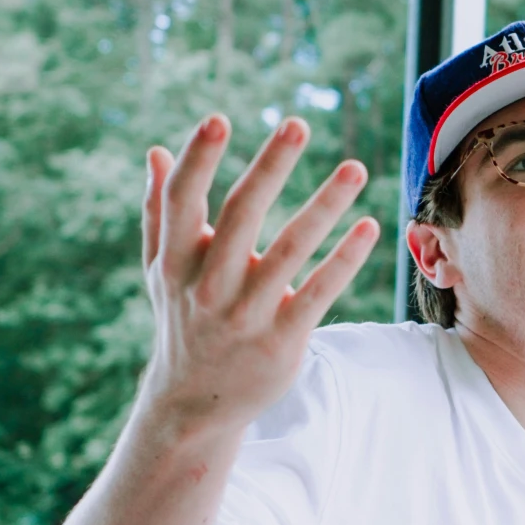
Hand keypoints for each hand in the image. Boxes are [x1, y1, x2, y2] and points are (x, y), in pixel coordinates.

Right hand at [141, 113, 379, 432]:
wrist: (193, 405)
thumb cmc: (181, 320)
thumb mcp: (161, 271)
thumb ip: (159, 212)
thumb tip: (157, 151)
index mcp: (175, 263)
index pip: (183, 202)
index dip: (198, 161)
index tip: (218, 118)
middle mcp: (207, 287)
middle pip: (241, 216)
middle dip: (269, 167)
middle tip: (297, 123)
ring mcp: (246, 316)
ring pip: (290, 251)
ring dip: (324, 205)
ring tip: (355, 167)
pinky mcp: (281, 341)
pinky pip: (319, 293)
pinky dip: (344, 259)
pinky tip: (368, 226)